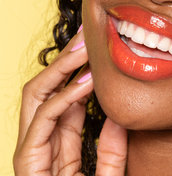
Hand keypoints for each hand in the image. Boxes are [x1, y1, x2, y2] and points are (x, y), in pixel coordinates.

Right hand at [13, 29, 127, 174]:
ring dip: (60, 69)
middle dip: (64, 61)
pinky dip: (64, 99)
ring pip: (34, 99)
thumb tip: (118, 118)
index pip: (64, 102)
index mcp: (58, 149)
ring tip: (86, 48)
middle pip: (43, 92)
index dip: (78, 72)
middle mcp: (40, 148)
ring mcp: (31, 156)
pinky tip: (87, 83)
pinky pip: (42, 124)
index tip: (98, 48)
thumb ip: (112, 151)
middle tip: (87, 34)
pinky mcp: (28, 167)